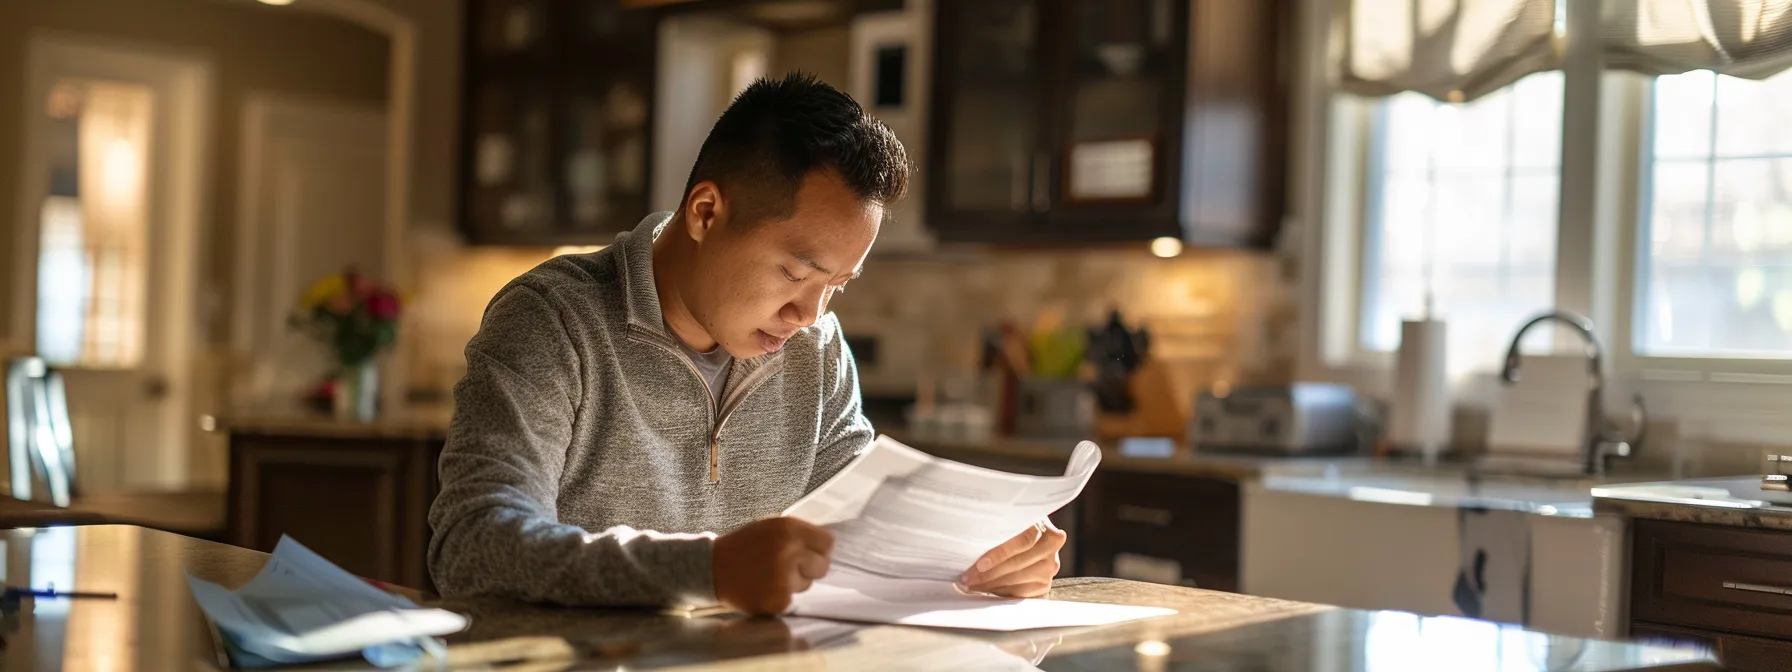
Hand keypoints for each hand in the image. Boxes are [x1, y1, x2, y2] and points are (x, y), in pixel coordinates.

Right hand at [713, 517, 833, 614]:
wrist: (711, 569)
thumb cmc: (743, 546)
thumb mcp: (770, 527)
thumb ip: (798, 534)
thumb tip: (826, 545)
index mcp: (789, 529)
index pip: (827, 543)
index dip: (819, 550)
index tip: (811, 554)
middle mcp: (789, 552)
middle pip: (823, 566)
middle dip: (810, 568)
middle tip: (789, 567)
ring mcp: (784, 578)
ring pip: (806, 584)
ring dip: (793, 582)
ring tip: (768, 576)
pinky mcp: (778, 600)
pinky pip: (792, 599)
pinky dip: (780, 597)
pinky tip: (762, 588)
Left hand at [959, 518, 1066, 597]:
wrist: (1030, 531)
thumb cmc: (1014, 523)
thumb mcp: (1008, 519)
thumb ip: (997, 528)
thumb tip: (968, 541)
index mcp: (1045, 527)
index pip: (1023, 542)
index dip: (1000, 554)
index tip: (980, 564)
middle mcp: (1051, 548)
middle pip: (1018, 564)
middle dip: (989, 574)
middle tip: (967, 578)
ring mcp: (1049, 567)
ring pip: (1017, 581)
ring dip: (991, 585)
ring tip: (972, 585)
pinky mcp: (1044, 584)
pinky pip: (1020, 593)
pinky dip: (1000, 592)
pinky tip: (985, 589)